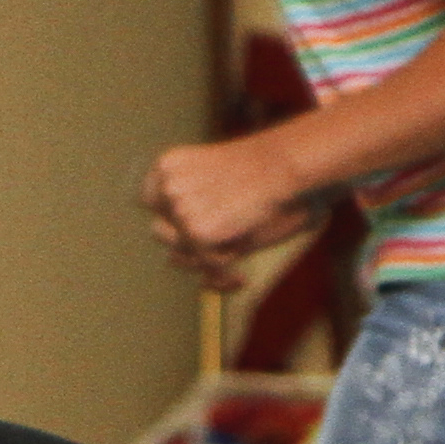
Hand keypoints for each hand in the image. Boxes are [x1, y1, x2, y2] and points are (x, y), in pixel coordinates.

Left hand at [138, 134, 319, 287]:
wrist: (292, 164)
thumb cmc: (269, 173)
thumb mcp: (221, 188)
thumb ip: (195, 216)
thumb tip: (174, 260)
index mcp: (169, 165)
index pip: (152, 202)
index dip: (173, 221)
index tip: (198, 231)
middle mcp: (167, 185)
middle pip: (161, 232)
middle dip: (190, 246)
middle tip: (225, 252)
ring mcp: (178, 208)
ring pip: (180, 252)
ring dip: (208, 260)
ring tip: (237, 261)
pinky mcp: (197, 231)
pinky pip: (203, 264)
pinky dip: (222, 276)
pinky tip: (241, 279)